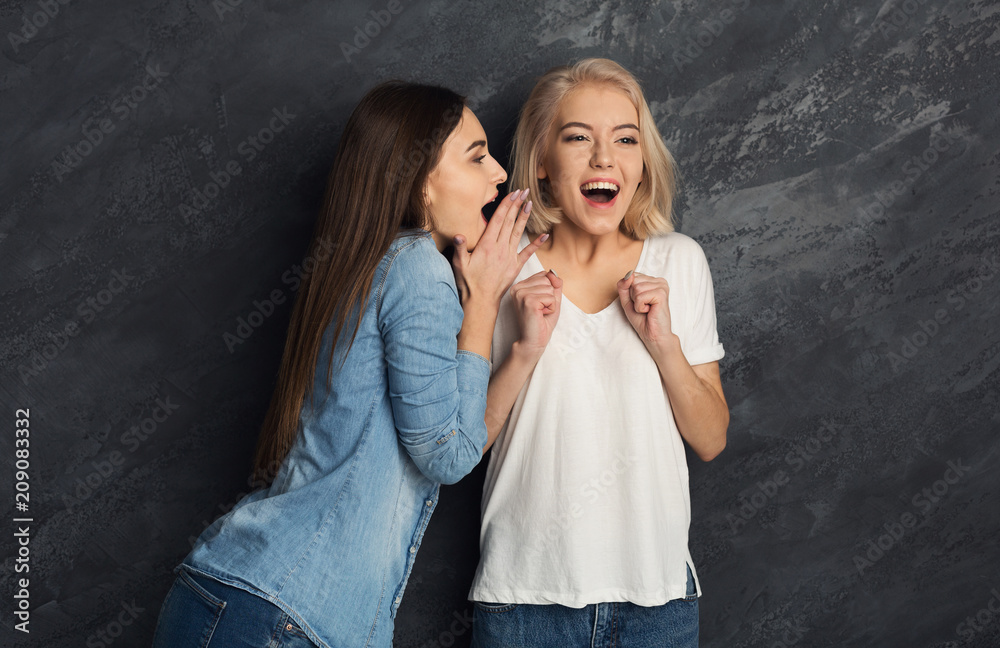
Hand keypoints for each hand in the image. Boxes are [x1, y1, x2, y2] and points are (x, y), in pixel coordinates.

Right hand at [451, 189, 548, 304]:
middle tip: (524, 191)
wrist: (481, 302)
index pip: (498, 220)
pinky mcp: (515, 267)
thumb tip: (458, 234)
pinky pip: (527, 253)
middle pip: (509, 222)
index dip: (506, 205)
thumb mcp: (458, 264)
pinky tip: (545, 235)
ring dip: (524, 218)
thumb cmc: (468, 283)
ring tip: (530, 204)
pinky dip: (537, 244)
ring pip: (518, 233)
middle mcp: (499, 249)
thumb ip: (459, 248)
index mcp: (486, 245)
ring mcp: (509, 257)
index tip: (513, 193)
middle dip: (517, 205)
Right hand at [511, 270, 562, 358]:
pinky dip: (551, 308)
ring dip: (551, 303)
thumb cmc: (541, 321)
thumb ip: (554, 284)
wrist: (533, 341)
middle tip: (540, 310)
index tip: (540, 304)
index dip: (549, 291)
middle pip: (547, 280)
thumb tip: (554, 273)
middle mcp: (517, 287)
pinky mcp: (528, 301)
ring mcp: (521, 294)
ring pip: (550, 288)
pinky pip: (551, 298)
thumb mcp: (552, 298)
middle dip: (550, 296)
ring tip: (540, 313)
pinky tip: (541, 315)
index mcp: (520, 285)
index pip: (544, 275)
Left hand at [616, 271, 675, 357]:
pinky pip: (640, 297)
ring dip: (637, 303)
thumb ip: (624, 286)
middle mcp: (659, 281)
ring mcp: (662, 286)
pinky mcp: (661, 294)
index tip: (640, 302)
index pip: (631, 276)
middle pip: (633, 281)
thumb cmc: (642, 318)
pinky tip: (649, 311)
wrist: (653, 335)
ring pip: (636, 288)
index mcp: (652, 280)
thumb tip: (629, 274)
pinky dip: (640, 307)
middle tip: (644, 307)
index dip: (630, 292)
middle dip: (633, 297)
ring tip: (647, 309)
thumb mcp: (627, 300)